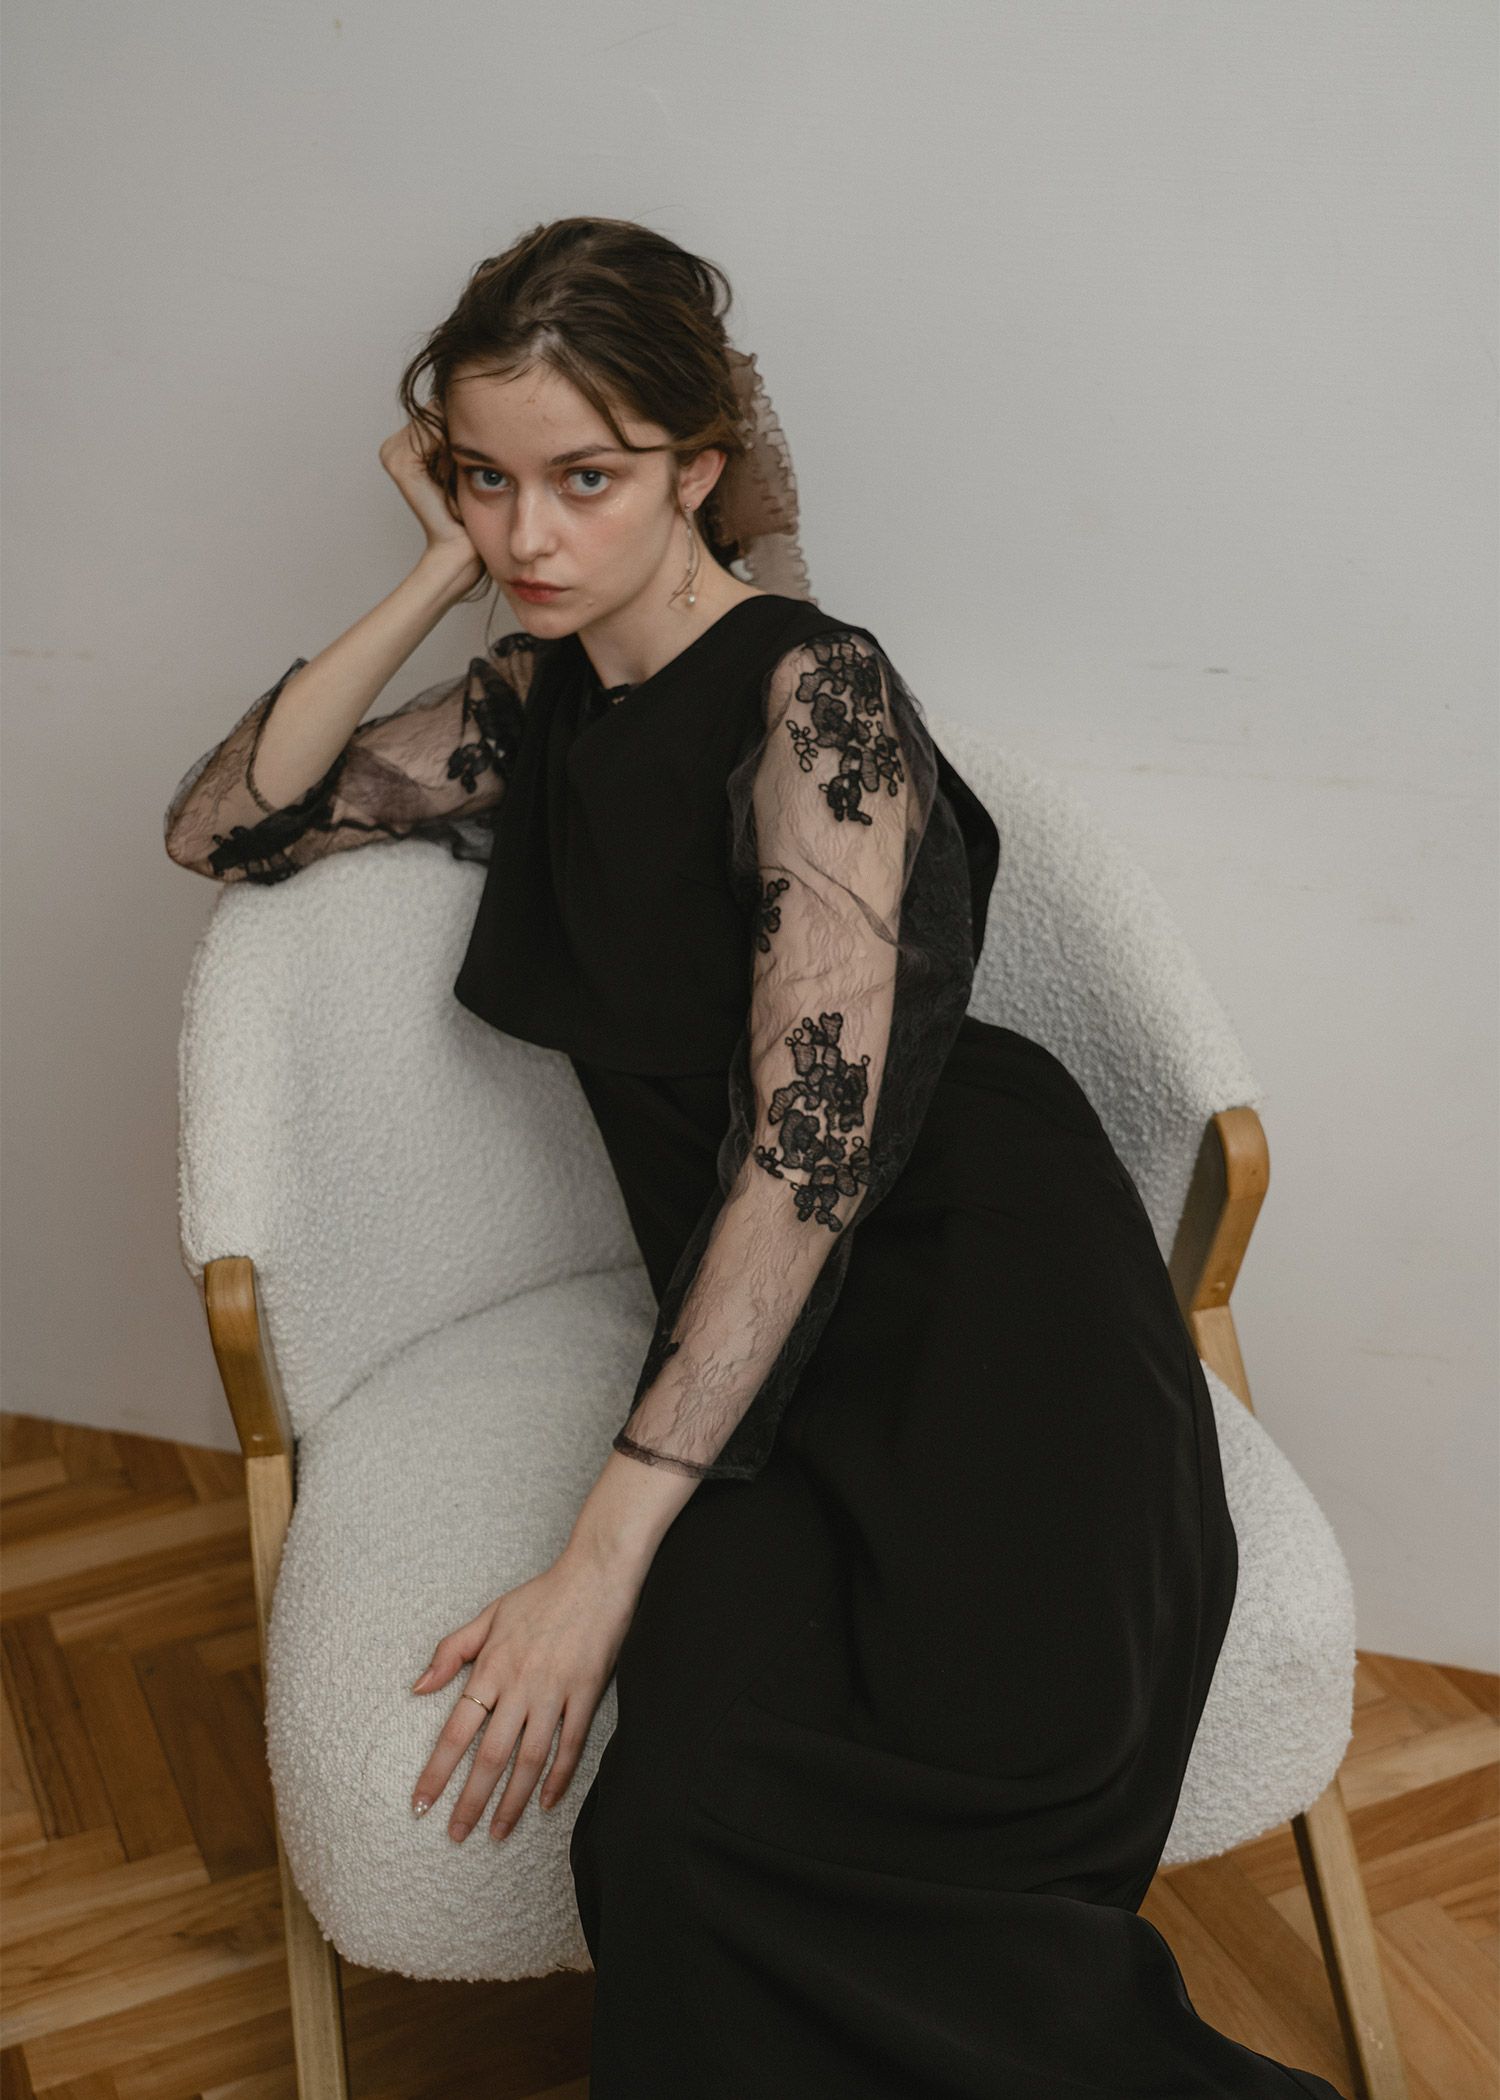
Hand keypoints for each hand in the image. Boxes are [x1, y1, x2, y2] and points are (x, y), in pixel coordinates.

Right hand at [379, 416, 483, 586]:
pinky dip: (451, 443)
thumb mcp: (464, 462)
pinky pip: (433, 429)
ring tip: (462, 470)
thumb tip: (476, 396)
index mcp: (406, 444)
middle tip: (468, 465)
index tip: (474, 454)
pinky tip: (457, 468)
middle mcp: (393, 445)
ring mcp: (392, 452)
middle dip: (459, 428)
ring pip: (435, 416)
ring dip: (457, 438)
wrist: (461, 547)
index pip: (439, 406)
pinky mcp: (400, 462)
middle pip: (436, 408)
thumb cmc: (468, 510)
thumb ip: (459, 431)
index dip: (462, 423)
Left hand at [407, 1543, 643, 1842]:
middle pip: (490, 1756)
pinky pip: (571, 1745)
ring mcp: (555, 1693)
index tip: (421, 1804)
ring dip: (512, 1801)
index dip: (437, 1772)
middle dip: (470, 1801)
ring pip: (529, 1759)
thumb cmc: (541, 1596)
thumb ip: (452, 1651)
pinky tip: (544, 1803)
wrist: (595, 1576)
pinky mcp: (586, 1694)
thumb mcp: (488, 1615)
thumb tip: (418, 1687)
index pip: (456, 1731)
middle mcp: (520, 1686)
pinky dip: (558, 1777)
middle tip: (456, 1835)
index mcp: (492, 1668)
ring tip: (497, 1832)